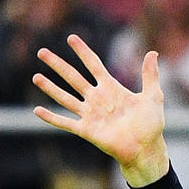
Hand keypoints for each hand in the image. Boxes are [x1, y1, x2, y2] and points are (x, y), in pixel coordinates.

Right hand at [34, 35, 169, 185]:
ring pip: (65, 98)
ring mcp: (90, 114)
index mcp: (111, 88)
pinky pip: (66, 122)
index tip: (71, 38)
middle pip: (73, 77)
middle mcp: (97, 99)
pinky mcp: (86, 130)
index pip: (93, 64)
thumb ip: (150, 75)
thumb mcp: (153, 97)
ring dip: (50, 88)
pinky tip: (37, 110)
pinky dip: (52, 117)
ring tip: (36, 77)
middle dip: (57, 64)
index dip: (82, 51)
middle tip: (41, 52)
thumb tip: (153, 53)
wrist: (146, 150)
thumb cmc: (151, 125)